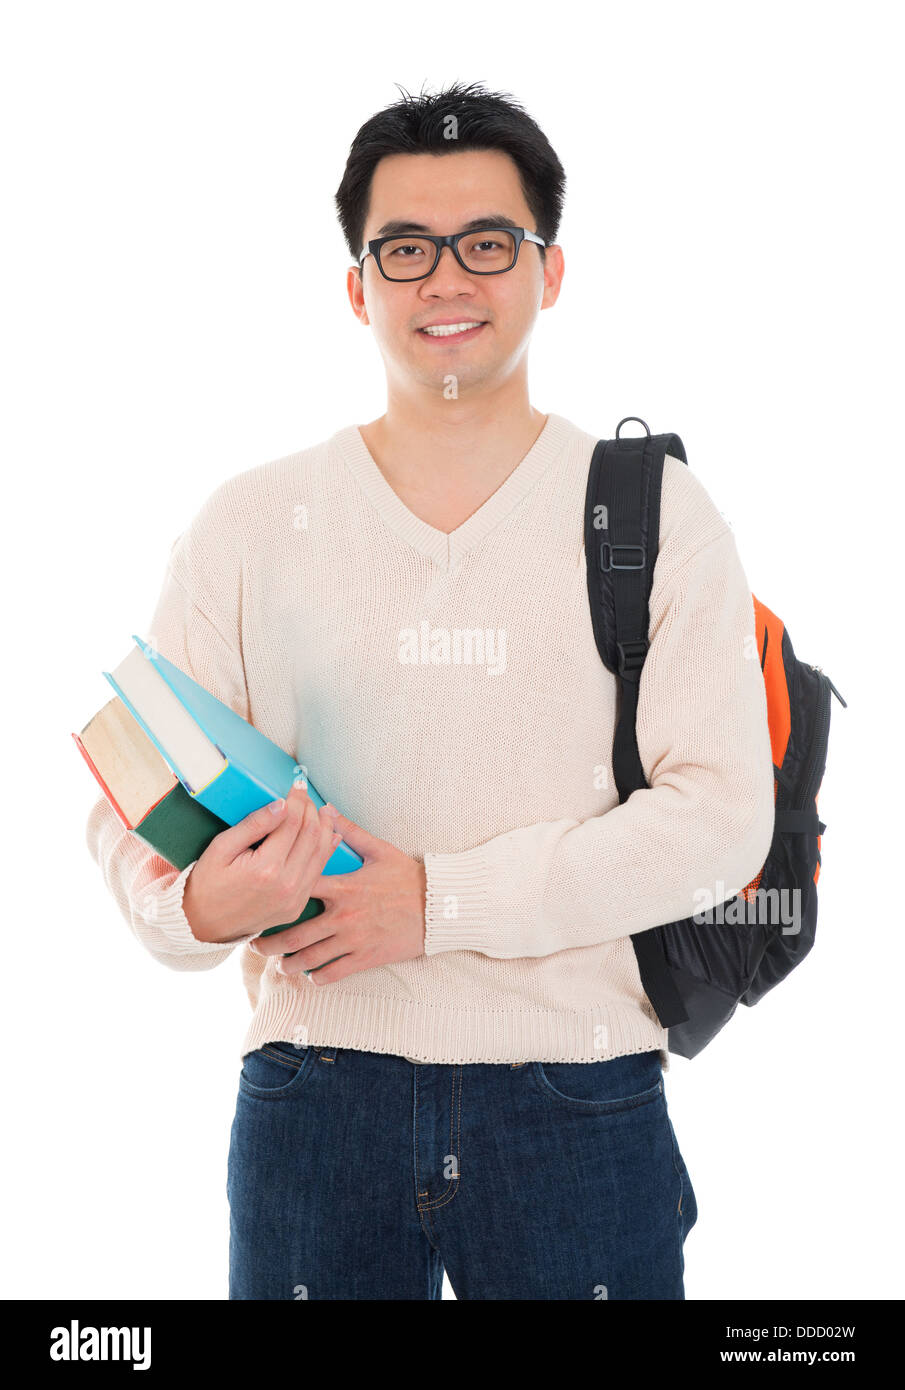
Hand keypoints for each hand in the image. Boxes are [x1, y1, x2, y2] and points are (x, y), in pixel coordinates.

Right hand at [182, 784, 342, 943]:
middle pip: (311, 835)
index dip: (296, 800)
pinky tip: (330, 834)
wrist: (204, 925)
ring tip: (322, 809)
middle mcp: (287, 885)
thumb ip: (254, 825)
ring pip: (321, 853)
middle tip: (305, 794)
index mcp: (266, 869)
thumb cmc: (208, 883)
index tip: (296, 784)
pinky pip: (318, 872)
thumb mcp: (222, 848)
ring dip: (324, 827)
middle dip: (311, 809)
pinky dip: (326, 850)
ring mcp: (295, 899)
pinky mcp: (298, 906)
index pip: (292, 823)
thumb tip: (281, 804)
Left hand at [249, 809, 426, 982]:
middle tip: (255, 945)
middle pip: (296, 933)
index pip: (300, 889)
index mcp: (343, 887)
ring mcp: (354, 940)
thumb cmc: (409, 876)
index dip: (276, 894)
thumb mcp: (380, 850)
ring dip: (289, 964)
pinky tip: (310, 977)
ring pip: (311, 958)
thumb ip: (350, 831)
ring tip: (279, 965)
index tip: (261, 900)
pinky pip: (335, 973)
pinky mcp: (366, 958)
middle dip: (270, 943)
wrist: (439, 906)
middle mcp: (343, 916)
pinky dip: (318, 977)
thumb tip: (327, 809)